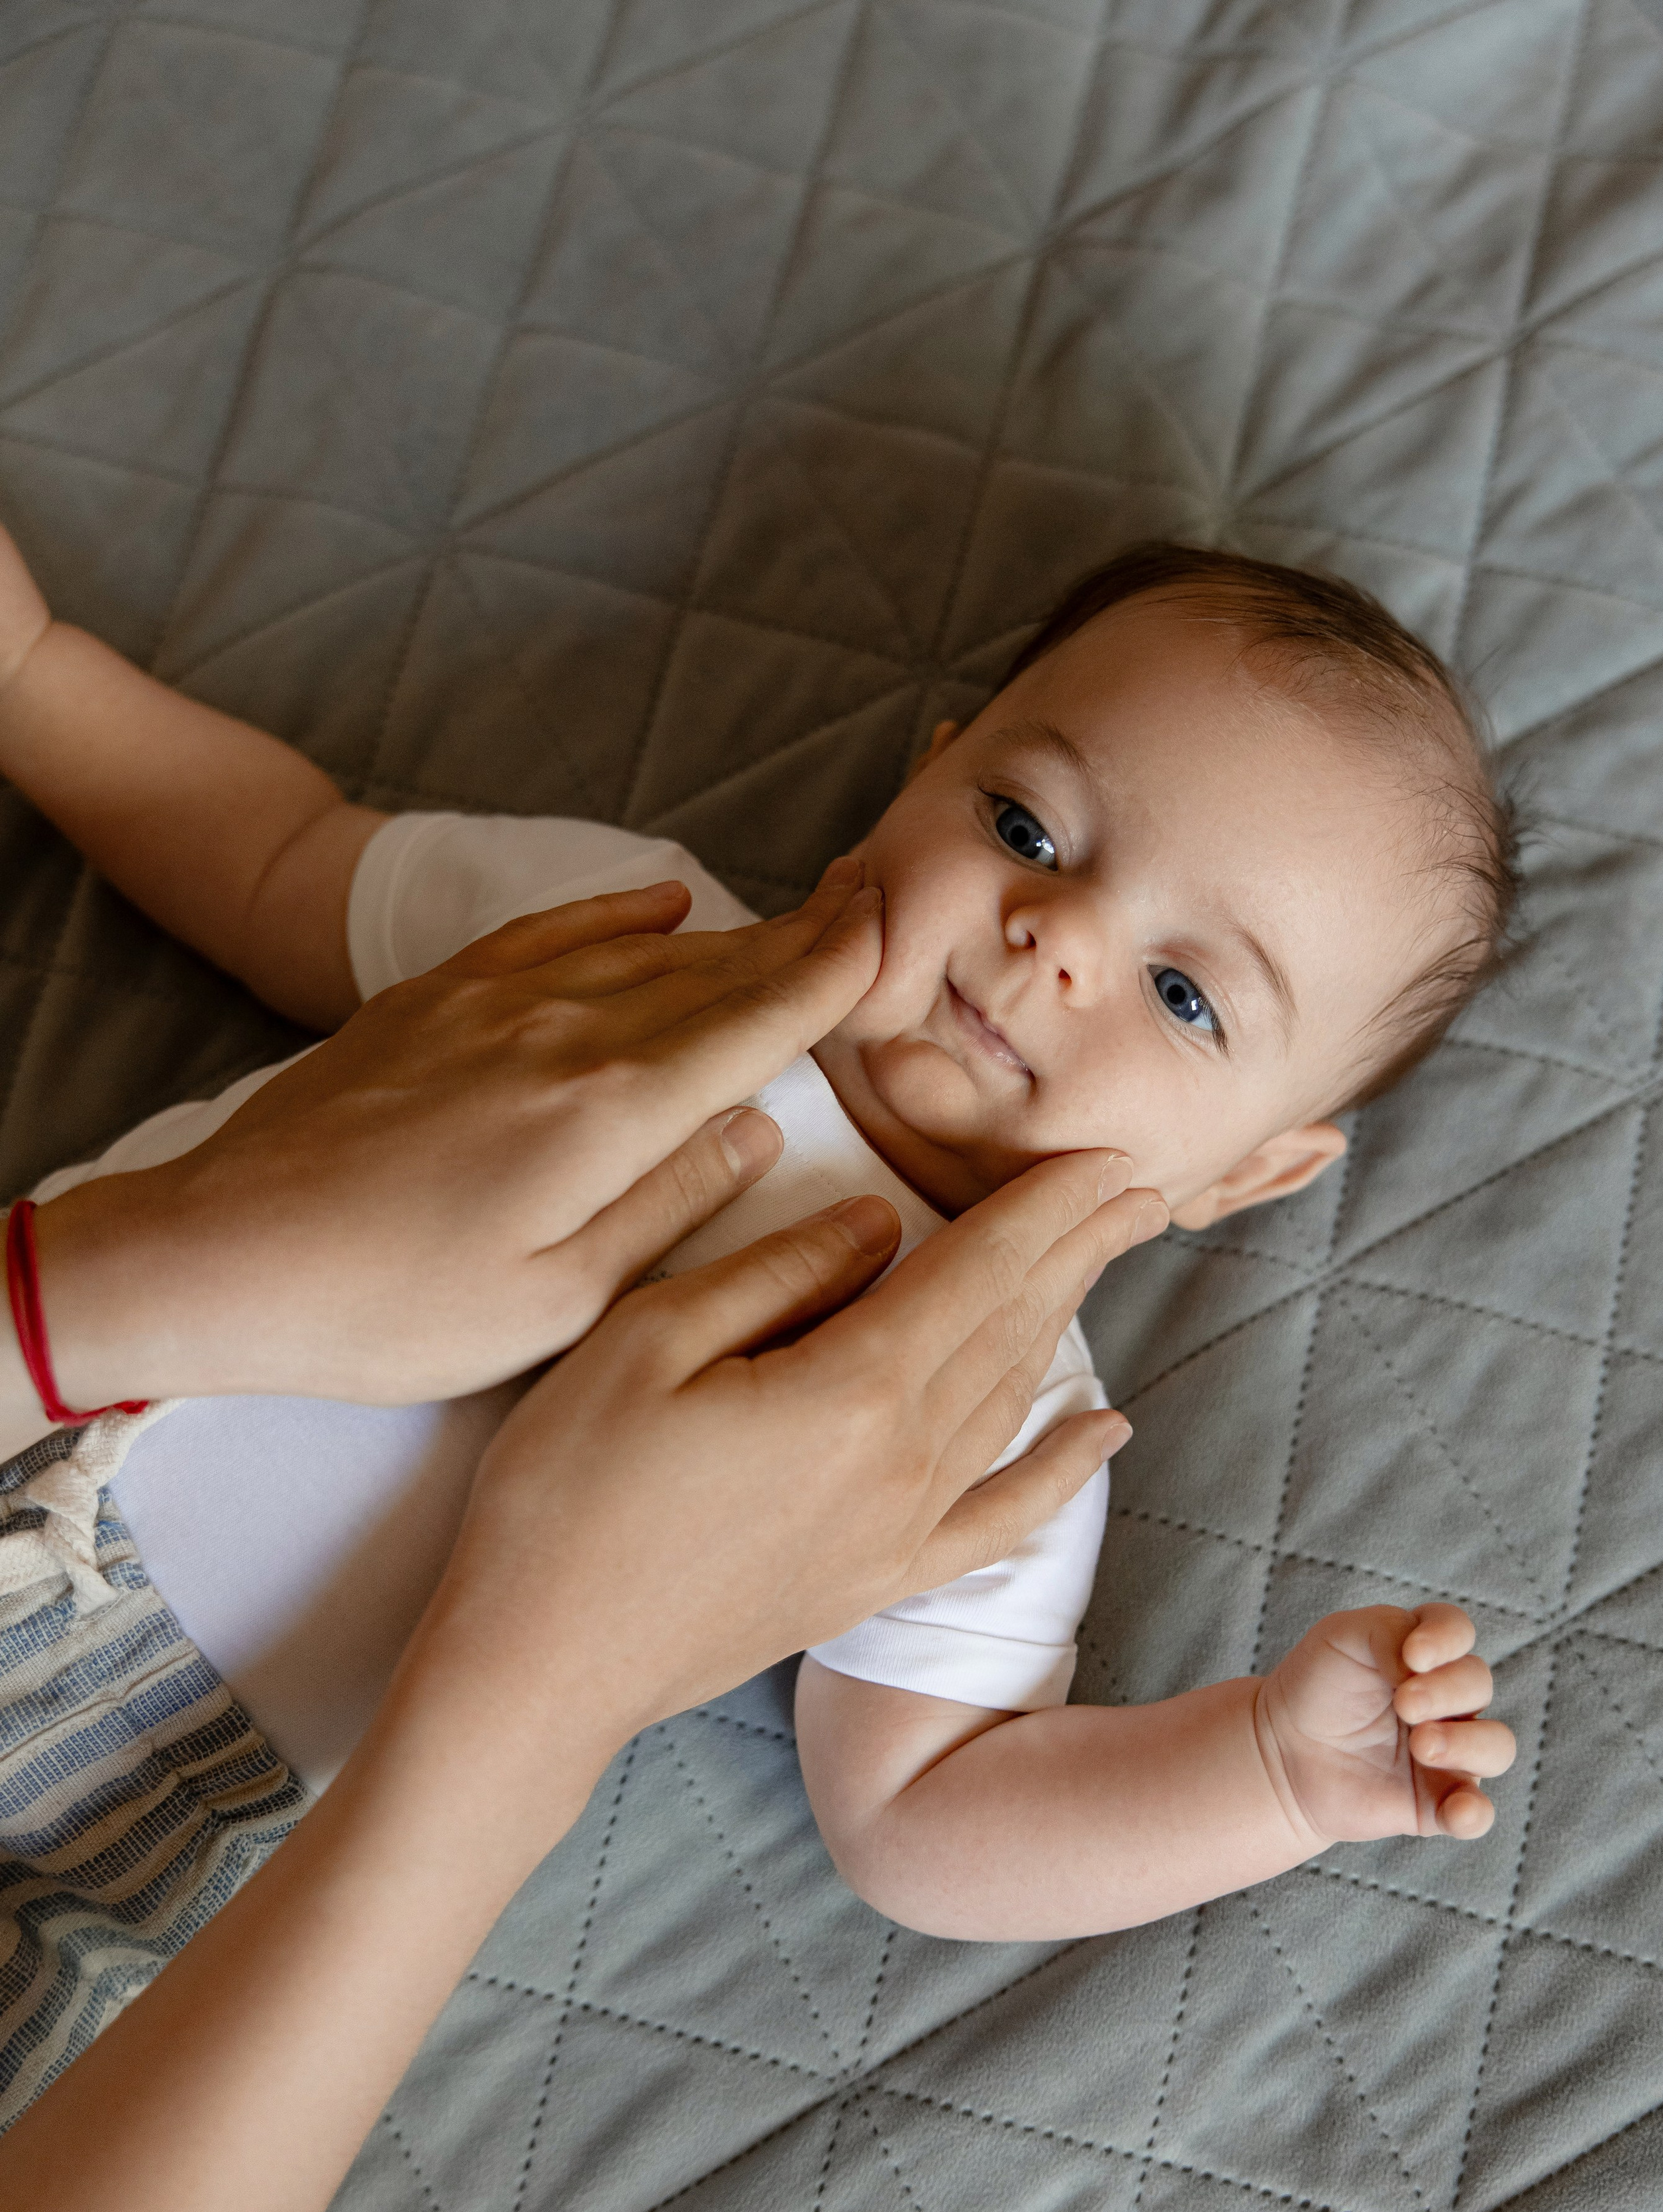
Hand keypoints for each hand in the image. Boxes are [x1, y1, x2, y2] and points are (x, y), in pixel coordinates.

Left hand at [32, 863, 887, 1408]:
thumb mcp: (558, 1299)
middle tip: (872, 904)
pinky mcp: (432, 1000)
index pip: (754, 1023)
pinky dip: (617, 915)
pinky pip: (551, 933)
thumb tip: (755, 1126)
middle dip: (801, 941)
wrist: (221, 1253)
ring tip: (795, 916)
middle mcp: (564, 1032)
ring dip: (728, 933)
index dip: (832, 974)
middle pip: (712, 975)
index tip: (892, 931)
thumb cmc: (392, 1307)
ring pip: (643, 952)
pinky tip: (661, 904)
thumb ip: (669, 1204)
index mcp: (610, 1111)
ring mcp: (492, 1003)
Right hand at [395, 1147, 1168, 1806]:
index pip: (977, 1270)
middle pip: (1011, 1328)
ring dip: (1066, 1321)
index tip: (1106, 1158)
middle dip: (1078, 1248)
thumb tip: (880, 1223)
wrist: (539, 1667)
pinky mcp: (875, 1581)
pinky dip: (1059, 1471)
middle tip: (1138, 1187)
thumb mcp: (649, 1339)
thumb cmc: (569, 1493)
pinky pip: (997, 1516)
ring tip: (1110, 1256)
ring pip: (1009, 1402)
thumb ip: (780, 1271)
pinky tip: (1105, 1432)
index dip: (1045, 1207)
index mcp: (851, 1390)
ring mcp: (898, 1532)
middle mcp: (902, 1464)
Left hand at [1255, 1604, 1515, 1846]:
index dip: (1447, 1638)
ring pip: (1496, 1746)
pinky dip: (1474, 1813)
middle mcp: (1448, 1699)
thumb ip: (1389, 1631)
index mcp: (1426, 1652)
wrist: (1284, 1750)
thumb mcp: (1343, 1637)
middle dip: (1446, 1691)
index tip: (1413, 1656)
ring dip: (1466, 1744)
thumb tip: (1423, 1663)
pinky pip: (1477, 1814)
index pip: (1458, 1631)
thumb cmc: (1319, 1685)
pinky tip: (1456, 1810)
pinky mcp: (1437, 1801)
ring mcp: (1449, 1752)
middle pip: (1478, 1684)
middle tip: (1404, 1705)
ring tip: (1421, 1746)